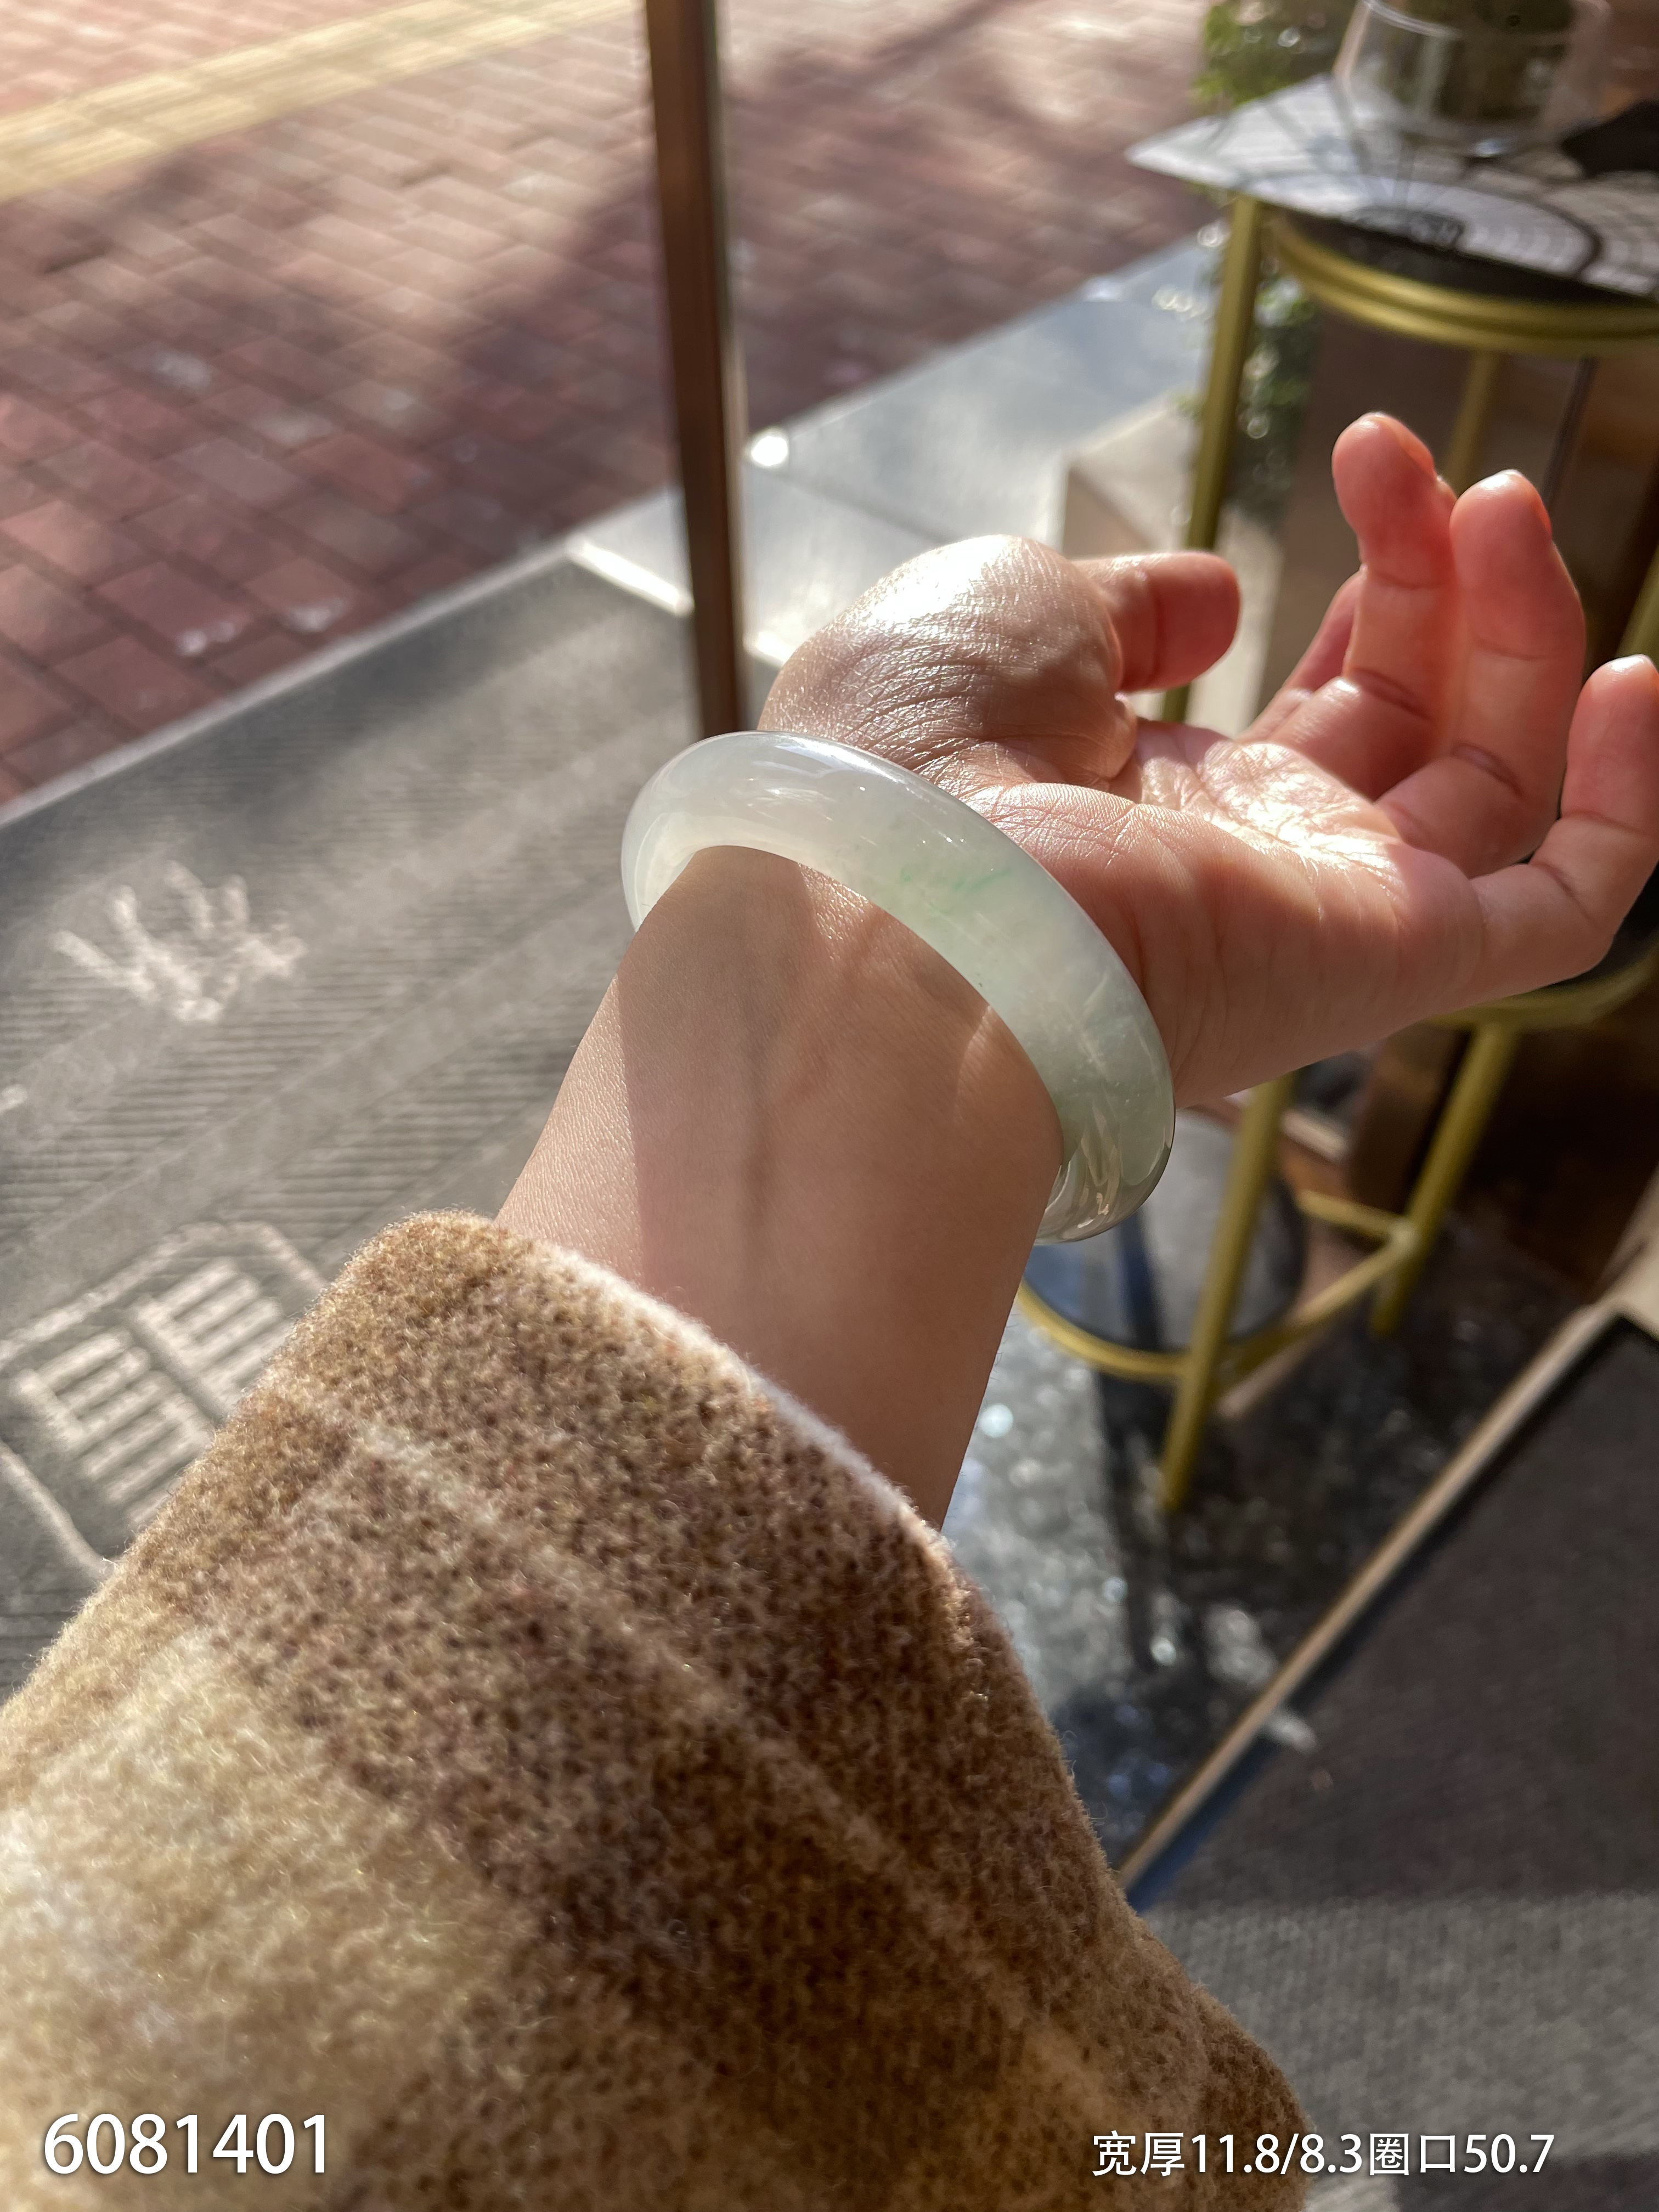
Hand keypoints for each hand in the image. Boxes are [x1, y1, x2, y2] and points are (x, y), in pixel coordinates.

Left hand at [761, 412, 1658, 1102]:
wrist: (883, 891)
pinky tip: (1630, 680)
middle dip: (1448, 580)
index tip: (1371, 460)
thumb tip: (1218, 598)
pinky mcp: (1385, 963)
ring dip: (1523, 633)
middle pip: (1417, 727)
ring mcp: (1323, 917)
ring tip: (1502, 503)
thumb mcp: (1018, 614)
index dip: (1383, 585)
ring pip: (1489, 787)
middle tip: (1442, 468)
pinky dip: (1620, 808)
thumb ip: (1133, 603)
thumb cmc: (911, 749)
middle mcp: (1253, 866)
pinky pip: (1553, 912)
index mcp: (1161, 798)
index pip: (1325, 706)